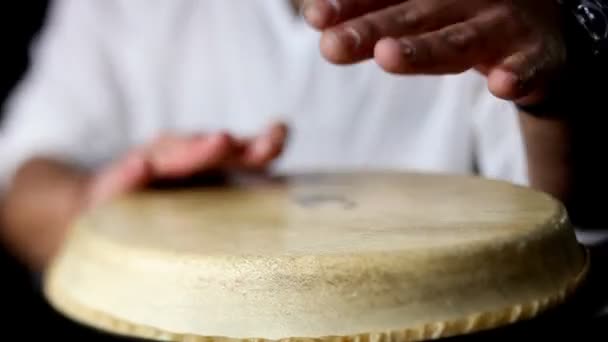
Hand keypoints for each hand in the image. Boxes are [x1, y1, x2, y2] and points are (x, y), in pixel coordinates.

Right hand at [86, 123, 287, 206]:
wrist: (107, 205)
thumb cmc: (170, 202)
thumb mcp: (209, 198)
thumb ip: (246, 192)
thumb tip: (289, 198)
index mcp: (208, 161)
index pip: (241, 150)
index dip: (261, 142)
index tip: (280, 133)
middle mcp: (181, 156)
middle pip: (208, 149)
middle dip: (229, 144)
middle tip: (244, 138)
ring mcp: (148, 167)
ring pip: (172, 157)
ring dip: (195, 150)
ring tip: (218, 142)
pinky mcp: (114, 189)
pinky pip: (122, 182)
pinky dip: (131, 175)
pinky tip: (139, 169)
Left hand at [301, 0, 566, 104]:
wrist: (548, 29)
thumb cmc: (469, 17)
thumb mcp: (423, 11)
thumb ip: (375, 12)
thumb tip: (314, 16)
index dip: (352, 5)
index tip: (316, 18)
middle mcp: (465, 2)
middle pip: (413, 15)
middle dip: (372, 29)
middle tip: (333, 45)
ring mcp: (503, 26)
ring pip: (460, 41)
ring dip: (424, 49)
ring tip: (386, 56)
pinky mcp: (537, 56)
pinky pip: (529, 68)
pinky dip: (518, 75)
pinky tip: (501, 84)